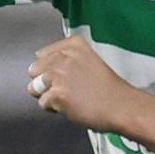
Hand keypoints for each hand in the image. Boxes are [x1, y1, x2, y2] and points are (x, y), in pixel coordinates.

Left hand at [28, 34, 146, 136]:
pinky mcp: (57, 94)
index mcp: (73, 45)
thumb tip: (43, 71)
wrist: (121, 106)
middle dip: (43, 82)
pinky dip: (53, 109)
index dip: (50, 69)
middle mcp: (64, 56)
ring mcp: (59, 75)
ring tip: (66, 99)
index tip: (66, 77)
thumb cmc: (109, 88)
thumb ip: (68, 60)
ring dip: (46, 95)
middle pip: (34, 69)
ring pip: (34, 87)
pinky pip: (42, 103)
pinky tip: (69, 107)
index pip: (42, 55)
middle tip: (63, 90)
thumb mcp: (89, 61)